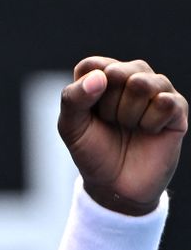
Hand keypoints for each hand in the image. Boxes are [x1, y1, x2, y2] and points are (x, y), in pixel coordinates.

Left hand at [57, 57, 186, 214]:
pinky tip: (148, 131)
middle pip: (117, 72)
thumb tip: (101, 76)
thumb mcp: (71, 128)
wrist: (115, 185)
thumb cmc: (93, 151)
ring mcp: (157, 90)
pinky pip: (164, 102)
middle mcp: (132, 76)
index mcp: (103, 77)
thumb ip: (73, 99)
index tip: (89, 114)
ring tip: (129, 127)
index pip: (92, 65)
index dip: (86, 92)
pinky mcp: (177, 107)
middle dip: (107, 106)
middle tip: (111, 123)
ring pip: (142, 84)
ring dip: (128, 115)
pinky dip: (149, 123)